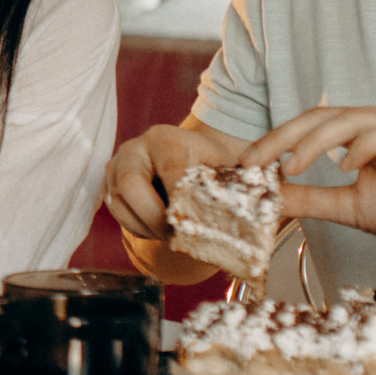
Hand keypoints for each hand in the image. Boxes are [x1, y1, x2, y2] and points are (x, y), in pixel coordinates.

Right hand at [104, 122, 244, 240]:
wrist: (187, 159)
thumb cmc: (208, 165)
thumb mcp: (225, 166)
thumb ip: (238, 179)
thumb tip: (266, 195)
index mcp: (164, 138)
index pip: (168, 169)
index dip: (180, 199)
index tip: (194, 222)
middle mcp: (134, 149)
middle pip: (131, 184)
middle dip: (154, 216)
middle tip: (176, 235)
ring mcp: (116, 167)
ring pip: (119, 204)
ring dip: (145, 226)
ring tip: (171, 236)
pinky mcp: (109, 186)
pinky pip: (118, 214)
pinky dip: (139, 228)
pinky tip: (159, 230)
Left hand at [242, 106, 375, 241]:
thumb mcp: (349, 208)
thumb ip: (313, 200)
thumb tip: (271, 200)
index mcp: (353, 137)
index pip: (305, 129)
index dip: (274, 142)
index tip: (245, 163)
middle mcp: (370, 126)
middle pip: (319, 118)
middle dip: (283, 136)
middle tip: (255, 159)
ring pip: (347, 120)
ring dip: (316, 141)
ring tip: (293, 165)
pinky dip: (363, 147)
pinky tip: (345, 166)